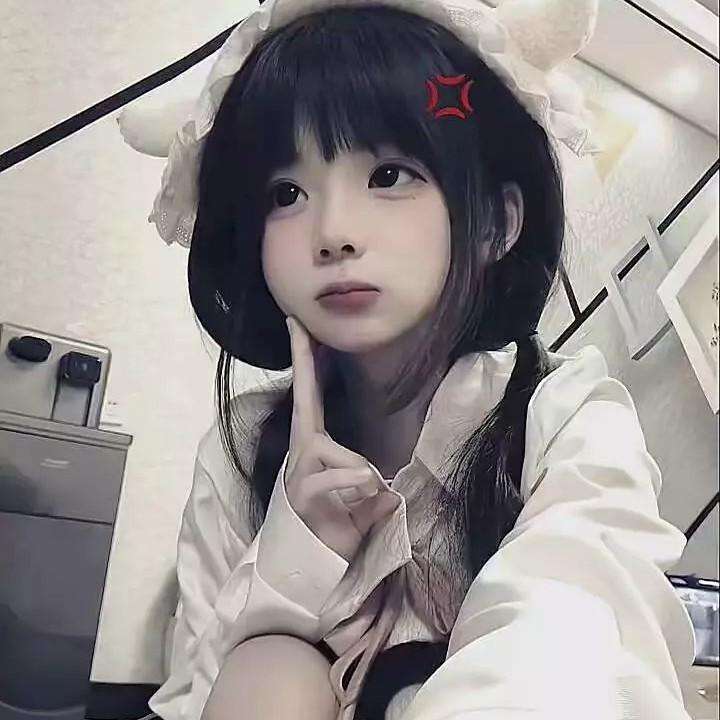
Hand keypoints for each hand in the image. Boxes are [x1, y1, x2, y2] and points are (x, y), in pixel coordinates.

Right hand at [283, 316, 400, 562]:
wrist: (316, 565)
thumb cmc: (340, 524)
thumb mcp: (362, 497)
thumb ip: (370, 482)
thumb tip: (385, 488)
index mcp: (317, 445)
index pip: (312, 395)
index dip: (307, 361)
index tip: (298, 326)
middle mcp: (303, 452)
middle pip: (304, 400)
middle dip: (303, 361)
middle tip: (298, 324)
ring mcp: (299, 471)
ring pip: (331, 451)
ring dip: (358, 474)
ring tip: (365, 499)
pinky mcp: (303, 494)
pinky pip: (337, 478)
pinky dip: (356, 484)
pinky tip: (365, 496)